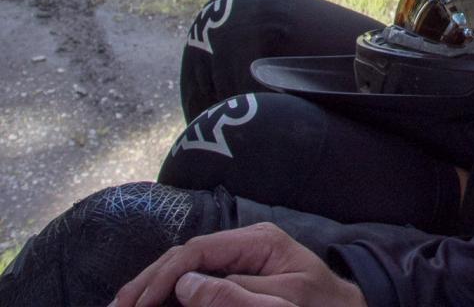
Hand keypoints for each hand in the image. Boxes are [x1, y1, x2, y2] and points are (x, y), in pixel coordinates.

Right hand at [110, 223, 364, 306]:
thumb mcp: (279, 305)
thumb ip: (233, 295)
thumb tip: (184, 283)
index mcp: (259, 242)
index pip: (198, 250)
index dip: (162, 276)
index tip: (137, 305)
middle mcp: (247, 244)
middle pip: (186, 256)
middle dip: (148, 281)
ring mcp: (242, 259)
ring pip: (186, 268)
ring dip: (153, 287)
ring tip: (125, 306)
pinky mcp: (239, 277)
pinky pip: (198, 280)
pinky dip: (171, 293)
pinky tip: (153, 303)